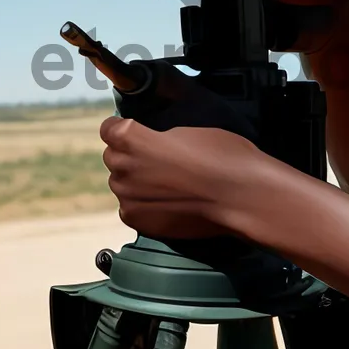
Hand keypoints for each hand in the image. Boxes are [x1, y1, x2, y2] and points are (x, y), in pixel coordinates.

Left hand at [100, 116, 260, 239]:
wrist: (239, 196)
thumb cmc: (221, 156)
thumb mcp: (187, 129)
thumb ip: (157, 136)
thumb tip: (150, 142)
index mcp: (132, 139)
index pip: (109, 129)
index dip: (120, 127)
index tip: (133, 130)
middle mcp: (123, 168)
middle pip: (113, 156)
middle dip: (129, 155)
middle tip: (157, 158)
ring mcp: (129, 198)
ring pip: (121, 182)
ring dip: (136, 180)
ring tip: (166, 181)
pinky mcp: (138, 221)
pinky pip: (130, 207)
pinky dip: (143, 203)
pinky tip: (167, 200)